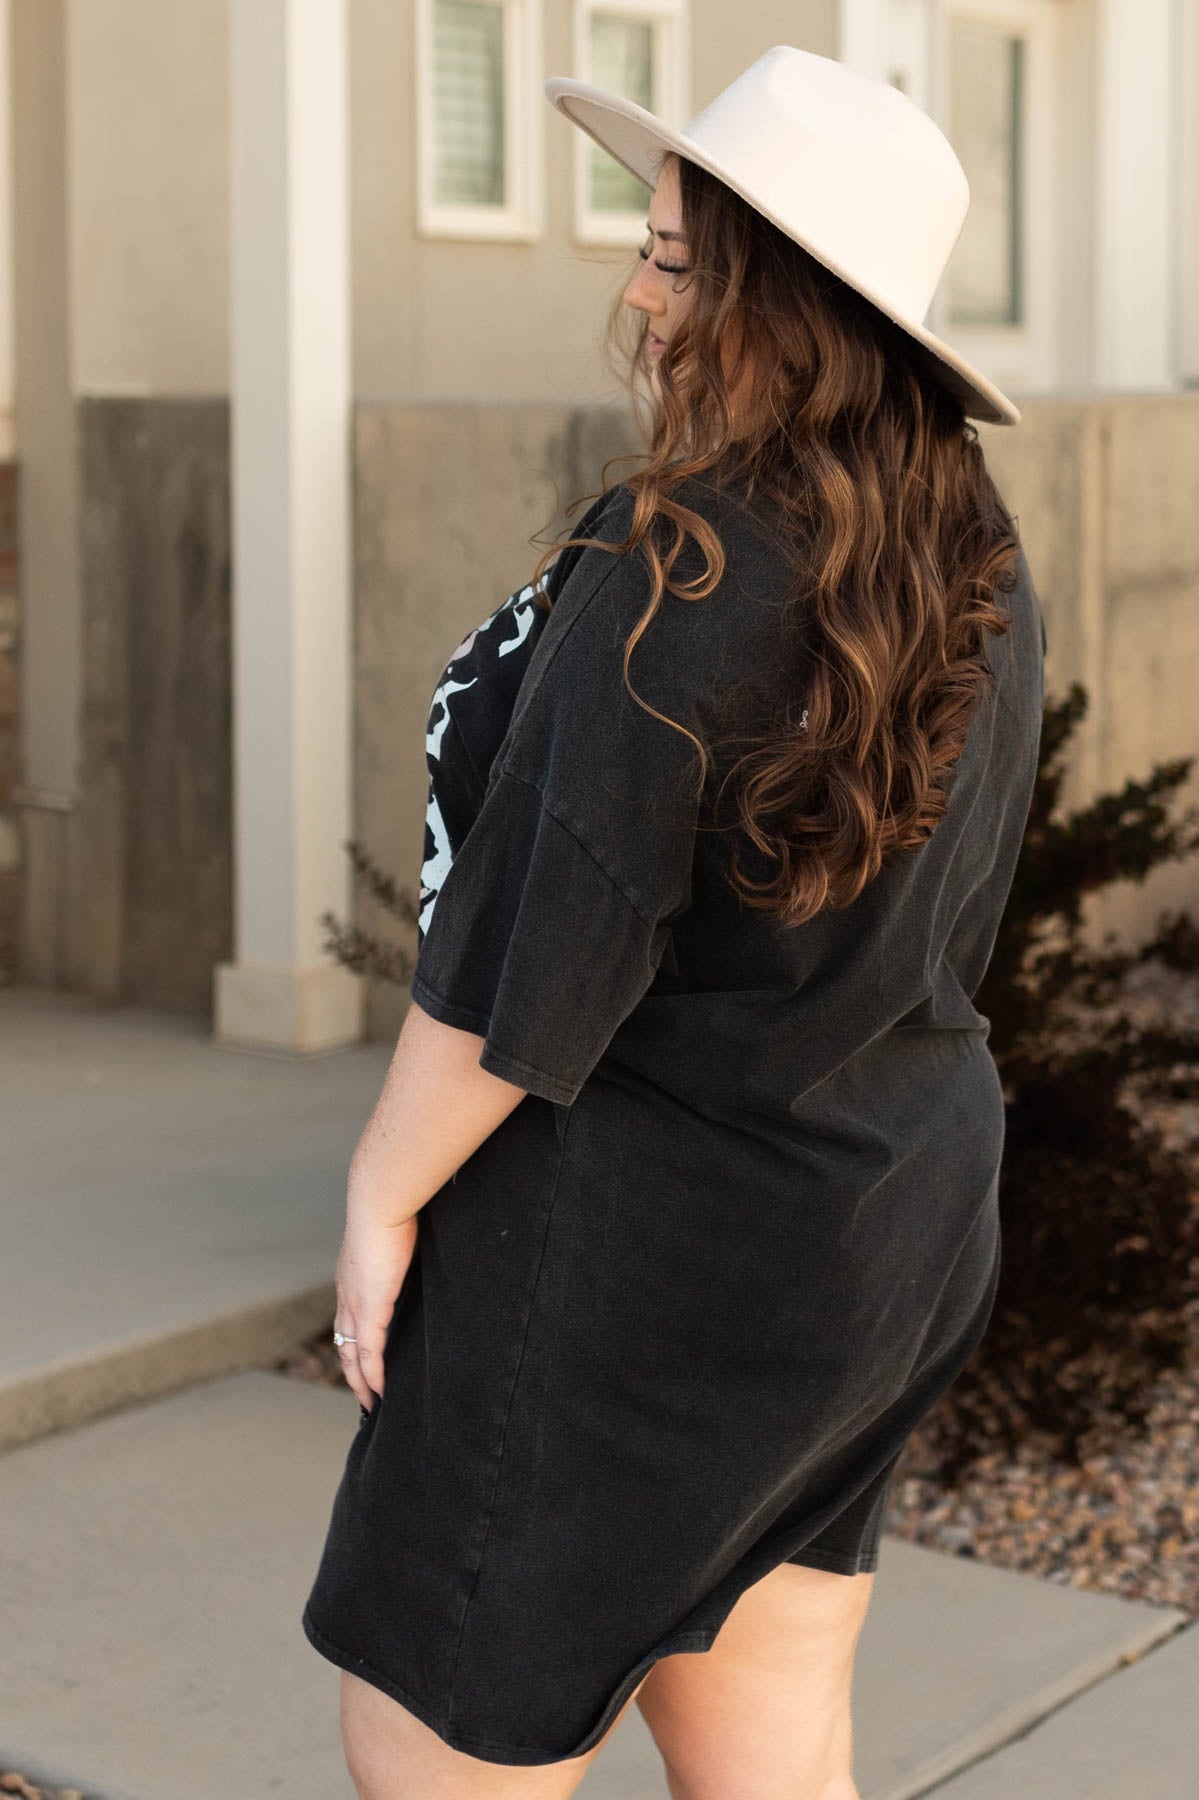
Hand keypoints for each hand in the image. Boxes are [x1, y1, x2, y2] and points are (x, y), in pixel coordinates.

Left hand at [332, 1201, 418, 1412]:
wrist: (381, 1201)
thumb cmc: (393, 1207)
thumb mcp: (396, 1231)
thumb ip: (403, 1246)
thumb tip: (420, 1241)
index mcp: (352, 1277)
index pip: (348, 1320)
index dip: (354, 1343)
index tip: (362, 1361)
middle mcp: (347, 1295)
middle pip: (345, 1344)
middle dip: (353, 1372)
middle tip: (364, 1395)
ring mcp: (355, 1304)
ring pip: (353, 1355)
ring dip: (360, 1382)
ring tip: (371, 1403)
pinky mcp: (370, 1310)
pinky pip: (370, 1354)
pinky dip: (373, 1376)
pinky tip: (380, 1393)